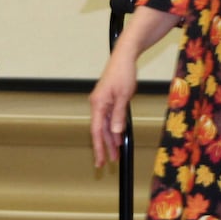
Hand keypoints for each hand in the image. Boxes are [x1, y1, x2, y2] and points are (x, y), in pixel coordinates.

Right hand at [89, 52, 138, 169]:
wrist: (124, 57)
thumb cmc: (123, 73)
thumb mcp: (124, 96)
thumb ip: (119, 115)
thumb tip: (115, 132)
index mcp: (98, 104)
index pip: (96, 130)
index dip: (98, 147)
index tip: (100, 161)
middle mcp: (97, 104)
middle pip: (100, 130)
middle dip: (105, 146)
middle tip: (109, 162)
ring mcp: (102, 102)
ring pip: (105, 125)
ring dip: (111, 139)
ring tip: (116, 153)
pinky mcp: (109, 100)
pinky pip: (110, 117)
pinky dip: (114, 128)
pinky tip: (119, 137)